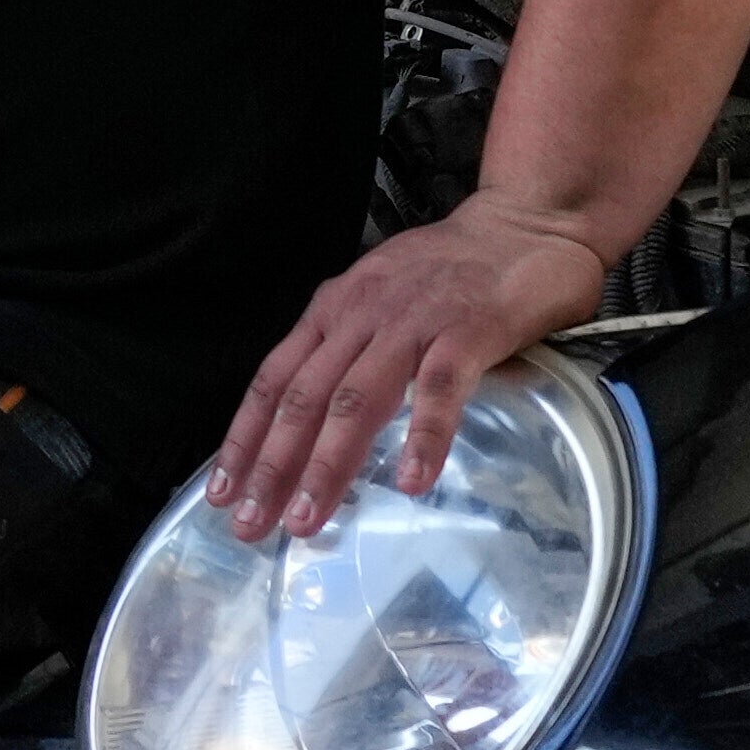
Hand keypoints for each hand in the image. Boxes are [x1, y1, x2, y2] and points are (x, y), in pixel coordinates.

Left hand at [215, 198, 614, 543]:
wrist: (528, 225)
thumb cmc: (453, 270)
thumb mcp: (377, 297)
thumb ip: (347, 346)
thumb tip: (313, 416)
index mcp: (334, 309)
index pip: (274, 380)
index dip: (245, 438)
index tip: (221, 492)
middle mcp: (361, 315)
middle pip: (304, 399)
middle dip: (272, 467)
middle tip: (251, 524)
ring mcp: (413, 323)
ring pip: (356, 401)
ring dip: (327, 464)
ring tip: (308, 519)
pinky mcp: (468, 331)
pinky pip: (440, 391)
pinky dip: (424, 437)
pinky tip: (413, 482)